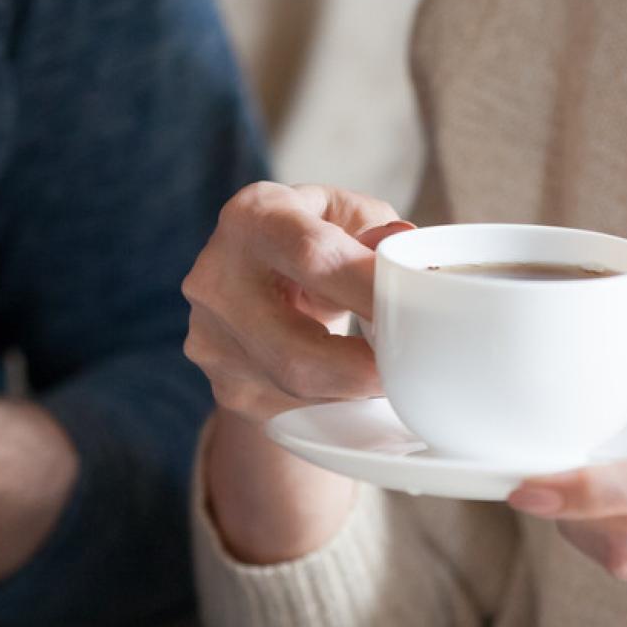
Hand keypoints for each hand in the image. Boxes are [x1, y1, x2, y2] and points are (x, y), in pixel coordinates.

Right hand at [182, 182, 407, 563]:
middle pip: (297, 350)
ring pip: (296, 389)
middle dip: (364, 369)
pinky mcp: (225, 384)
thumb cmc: (310, 240)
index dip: (368, 290)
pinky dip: (334, 401)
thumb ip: (376, 232)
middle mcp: (217, 278)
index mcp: (253, 218)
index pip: (312, 257)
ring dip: (353, 390)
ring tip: (387, 373)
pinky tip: (351, 383)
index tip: (414, 313)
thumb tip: (404, 247)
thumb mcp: (344, 217)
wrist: (249, 279)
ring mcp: (212, 339)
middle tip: (408, 370)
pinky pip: (292, 409)